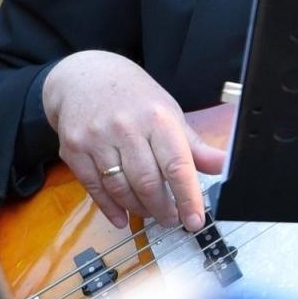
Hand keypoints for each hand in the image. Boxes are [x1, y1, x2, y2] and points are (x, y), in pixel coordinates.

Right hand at [42, 50, 225, 231]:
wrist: (85, 78)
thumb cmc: (136, 99)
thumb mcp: (170, 114)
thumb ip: (194, 146)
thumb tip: (224, 166)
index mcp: (158, 119)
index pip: (177, 165)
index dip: (188, 197)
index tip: (195, 221)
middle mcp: (126, 129)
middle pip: (147, 182)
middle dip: (163, 208)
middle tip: (173, 219)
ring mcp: (96, 140)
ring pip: (121, 188)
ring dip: (139, 208)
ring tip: (152, 213)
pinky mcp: (73, 150)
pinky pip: (94, 188)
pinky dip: (111, 208)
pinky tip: (123, 217)